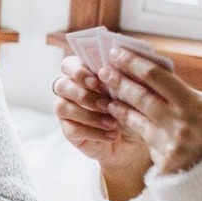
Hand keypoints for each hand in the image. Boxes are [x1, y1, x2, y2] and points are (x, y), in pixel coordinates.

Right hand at [52, 53, 153, 182]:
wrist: (140, 140)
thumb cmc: (138, 109)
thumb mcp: (139, 90)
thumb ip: (129, 73)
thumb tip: (124, 60)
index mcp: (85, 75)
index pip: (68, 65)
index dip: (77, 71)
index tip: (97, 80)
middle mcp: (71, 91)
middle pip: (60, 85)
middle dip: (83, 94)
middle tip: (106, 104)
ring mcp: (67, 111)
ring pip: (61, 107)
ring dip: (89, 114)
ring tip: (114, 123)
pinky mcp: (69, 131)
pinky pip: (71, 129)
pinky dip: (94, 132)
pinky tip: (113, 135)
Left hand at [98, 46, 201, 177]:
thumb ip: (182, 95)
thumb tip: (153, 75)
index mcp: (196, 104)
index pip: (158, 77)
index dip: (134, 63)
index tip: (118, 52)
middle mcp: (182, 122)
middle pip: (141, 96)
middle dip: (119, 81)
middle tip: (103, 70)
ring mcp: (171, 143)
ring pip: (135, 117)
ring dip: (118, 103)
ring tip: (105, 93)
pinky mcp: (164, 161)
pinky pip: (142, 137)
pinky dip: (129, 123)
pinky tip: (117, 114)